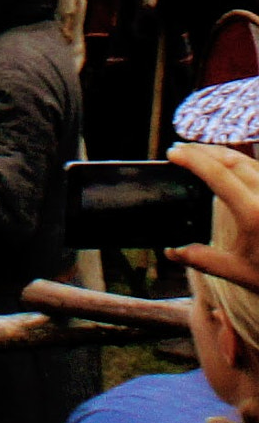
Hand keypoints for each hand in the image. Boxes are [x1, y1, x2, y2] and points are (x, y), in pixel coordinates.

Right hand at [168, 144, 258, 291]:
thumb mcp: (241, 273)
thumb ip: (204, 259)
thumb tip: (171, 252)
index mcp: (254, 214)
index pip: (218, 174)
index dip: (193, 160)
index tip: (172, 153)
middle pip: (232, 160)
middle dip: (204, 150)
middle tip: (181, 149)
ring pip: (250, 161)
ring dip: (222, 153)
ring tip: (201, 152)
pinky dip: (242, 163)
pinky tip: (231, 165)